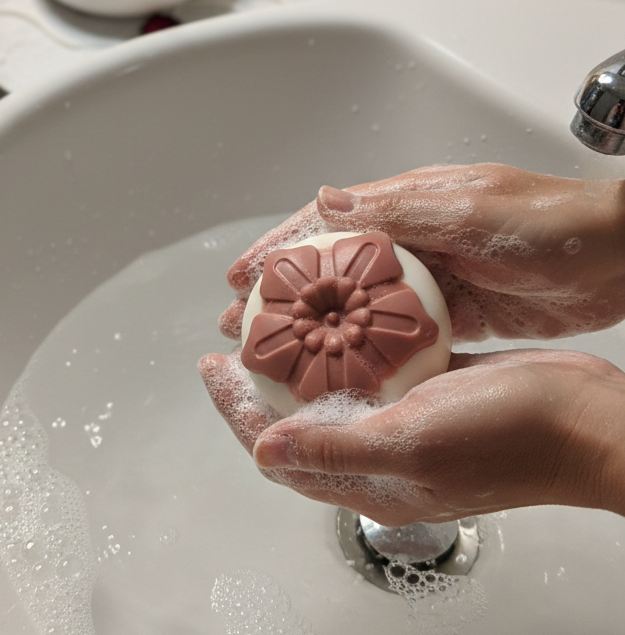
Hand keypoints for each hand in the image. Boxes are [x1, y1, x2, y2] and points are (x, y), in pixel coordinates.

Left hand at [199, 348, 624, 523]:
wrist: (583, 419)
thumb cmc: (507, 438)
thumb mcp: (412, 443)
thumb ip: (334, 450)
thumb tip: (262, 453)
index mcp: (367, 475)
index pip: (277, 447)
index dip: (235, 409)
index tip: (209, 366)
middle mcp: (380, 452)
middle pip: (296, 419)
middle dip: (257, 384)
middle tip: (230, 341)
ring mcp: (406, 422)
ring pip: (332, 393)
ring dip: (300, 363)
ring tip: (275, 325)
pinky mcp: (431, 392)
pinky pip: (374, 371)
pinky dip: (349, 348)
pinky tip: (341, 318)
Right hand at [220, 164, 624, 341]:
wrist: (620, 259)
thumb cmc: (554, 223)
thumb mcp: (470, 211)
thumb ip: (399, 209)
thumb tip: (327, 199)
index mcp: (407, 205)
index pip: (326, 224)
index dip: (278, 248)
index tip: (239, 275)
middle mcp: (412, 239)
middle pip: (332, 270)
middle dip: (286, 296)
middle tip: (243, 325)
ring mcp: (433, 279)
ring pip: (360, 307)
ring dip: (320, 328)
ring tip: (281, 357)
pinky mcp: (456, 313)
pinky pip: (400, 334)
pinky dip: (369, 350)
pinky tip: (345, 371)